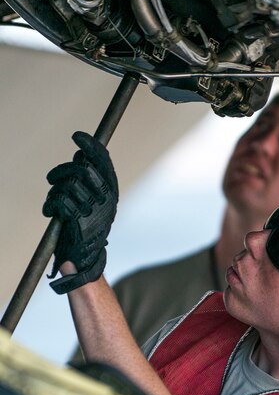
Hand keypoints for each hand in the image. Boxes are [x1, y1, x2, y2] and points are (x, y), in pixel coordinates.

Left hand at [43, 131, 117, 293]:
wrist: (85, 258)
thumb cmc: (86, 227)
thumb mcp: (94, 202)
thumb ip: (90, 180)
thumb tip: (81, 157)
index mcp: (111, 193)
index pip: (103, 161)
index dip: (90, 146)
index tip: (77, 136)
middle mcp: (106, 199)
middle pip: (81, 169)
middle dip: (62, 172)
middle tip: (52, 179)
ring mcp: (94, 209)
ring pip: (67, 185)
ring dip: (54, 193)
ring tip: (53, 202)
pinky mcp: (80, 220)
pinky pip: (60, 200)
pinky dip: (50, 205)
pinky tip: (50, 212)